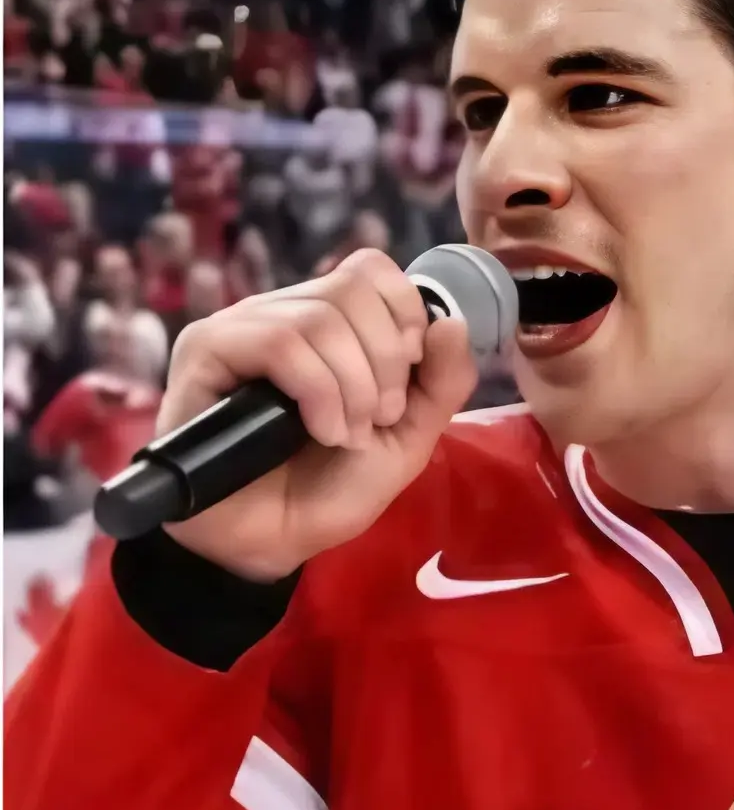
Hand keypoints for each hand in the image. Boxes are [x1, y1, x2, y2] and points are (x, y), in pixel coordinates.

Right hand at [159, 247, 477, 582]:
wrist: (274, 541)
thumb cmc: (331, 487)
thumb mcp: (408, 437)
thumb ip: (441, 384)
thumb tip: (453, 322)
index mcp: (328, 324)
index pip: (369, 268)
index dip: (405, 313)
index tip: (410, 371)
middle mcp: (281, 314)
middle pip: (352, 289)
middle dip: (386, 362)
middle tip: (378, 418)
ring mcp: (240, 330)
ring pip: (319, 318)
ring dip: (354, 387)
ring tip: (347, 435)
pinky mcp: (206, 352)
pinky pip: (279, 342)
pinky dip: (319, 391)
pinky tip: (321, 431)